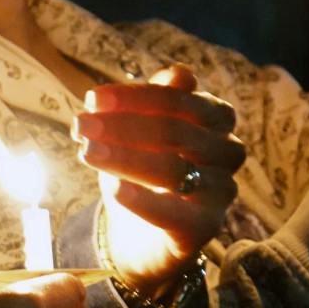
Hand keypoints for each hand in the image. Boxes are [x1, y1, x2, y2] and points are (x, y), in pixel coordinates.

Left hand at [75, 66, 245, 291]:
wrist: (143, 234)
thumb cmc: (144, 169)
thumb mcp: (142, 129)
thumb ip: (153, 101)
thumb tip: (179, 73)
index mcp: (218, 118)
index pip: (180, 99)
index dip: (136, 98)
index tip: (92, 99)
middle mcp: (227, 152)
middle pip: (177, 132)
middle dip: (123, 126)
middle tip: (81, 125)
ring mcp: (220, 192)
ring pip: (175, 170)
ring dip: (125, 158)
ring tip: (87, 152)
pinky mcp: (204, 229)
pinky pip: (176, 214)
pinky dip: (143, 201)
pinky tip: (115, 189)